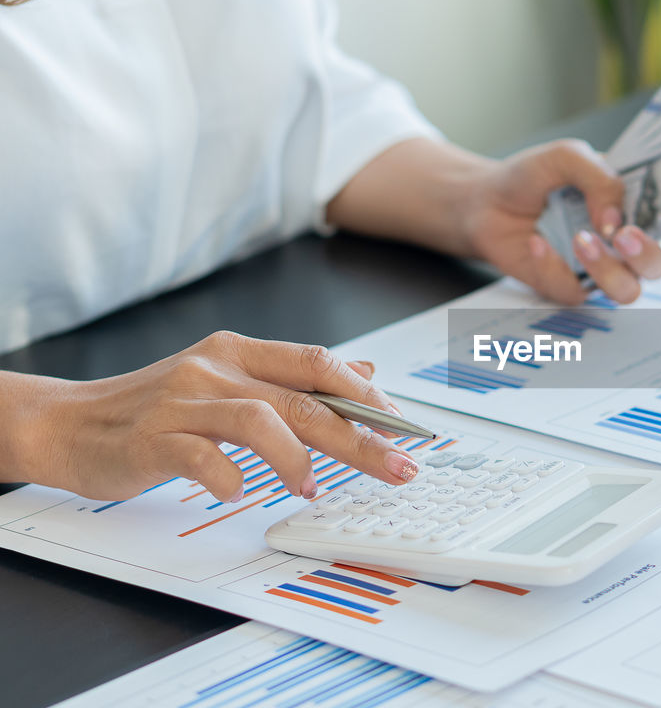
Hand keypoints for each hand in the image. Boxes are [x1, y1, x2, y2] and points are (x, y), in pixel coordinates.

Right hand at [11, 331, 419, 502]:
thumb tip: (367, 370)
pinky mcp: (153, 438)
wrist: (70, 422)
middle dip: (360, 437)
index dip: (369, 396)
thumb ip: (297, 378)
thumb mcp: (231, 380)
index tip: (406, 429)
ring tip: (311, 488)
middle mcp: (216, 368)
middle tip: (397, 467)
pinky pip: (202, 457)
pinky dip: (229, 476)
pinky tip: (240, 492)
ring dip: (297, 459)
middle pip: (304, 399)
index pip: (319, 365)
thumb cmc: (158, 407)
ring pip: (260, 420)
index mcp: (241, 352)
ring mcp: (183, 402)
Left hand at [462, 139, 660, 304]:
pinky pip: (575, 293)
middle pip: (660, 265)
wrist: (483, 202)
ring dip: (606, 267)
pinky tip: (534, 243)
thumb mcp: (567, 157)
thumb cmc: (531, 177)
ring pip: (628, 290)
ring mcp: (598, 270)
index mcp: (634, 207)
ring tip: (579, 239)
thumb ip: (599, 177)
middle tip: (622, 232)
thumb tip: (615, 216)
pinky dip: (552, 266)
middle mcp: (622, 244)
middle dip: (647, 252)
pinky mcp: (566, 289)